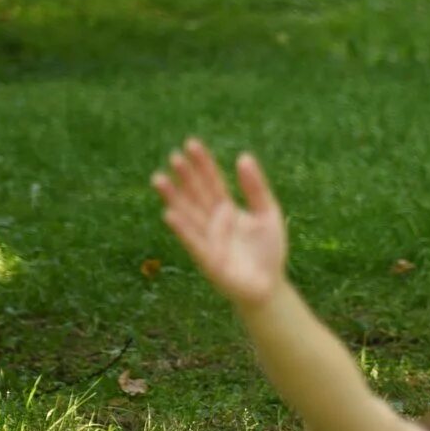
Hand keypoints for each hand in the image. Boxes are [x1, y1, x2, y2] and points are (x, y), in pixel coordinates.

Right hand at [151, 139, 287, 309]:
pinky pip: (192, 241)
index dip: (202, 164)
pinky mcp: (206, 258)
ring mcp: (206, 238)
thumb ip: (256, 188)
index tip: (191, 143)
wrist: (269, 286)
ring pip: (187, 213)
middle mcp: (212, 221)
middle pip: (196, 194)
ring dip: (173, 197)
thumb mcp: (268, 213)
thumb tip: (244, 157)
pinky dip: (182, 228)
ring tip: (159, 178)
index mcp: (226, 208)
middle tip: (175, 155)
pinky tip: (170, 213)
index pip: (212, 181)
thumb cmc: (268, 251)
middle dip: (185, 176)